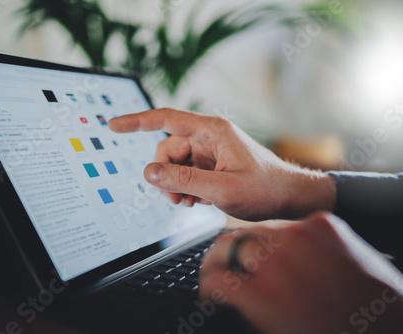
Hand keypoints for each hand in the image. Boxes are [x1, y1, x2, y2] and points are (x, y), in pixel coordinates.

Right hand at [109, 108, 335, 220]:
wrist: (289, 197)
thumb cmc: (265, 189)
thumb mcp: (223, 188)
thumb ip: (184, 181)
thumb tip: (150, 172)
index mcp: (212, 131)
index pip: (165, 120)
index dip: (136, 121)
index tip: (113, 125)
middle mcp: (208, 138)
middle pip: (167, 150)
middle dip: (165, 175)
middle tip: (177, 198)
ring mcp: (209, 152)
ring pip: (174, 165)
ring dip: (176, 185)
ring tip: (192, 201)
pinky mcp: (211, 165)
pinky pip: (185, 174)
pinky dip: (186, 188)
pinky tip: (199, 200)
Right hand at [199, 211, 402, 333]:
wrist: (390, 322)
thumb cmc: (333, 332)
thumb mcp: (276, 328)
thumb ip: (244, 305)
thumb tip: (227, 291)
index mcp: (260, 293)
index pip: (212, 274)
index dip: (205, 281)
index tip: (209, 284)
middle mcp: (275, 258)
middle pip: (226, 244)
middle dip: (219, 258)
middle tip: (222, 267)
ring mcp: (300, 235)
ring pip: (257, 230)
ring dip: (252, 247)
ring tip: (258, 261)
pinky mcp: (321, 224)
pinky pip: (288, 226)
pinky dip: (285, 239)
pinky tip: (293, 255)